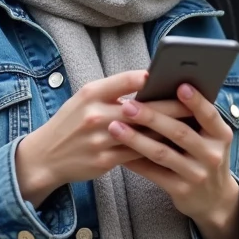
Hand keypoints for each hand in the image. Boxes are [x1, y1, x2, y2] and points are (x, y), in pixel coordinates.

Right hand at [14, 70, 189, 206]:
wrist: (44, 157)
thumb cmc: (70, 124)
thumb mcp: (83, 99)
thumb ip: (112, 91)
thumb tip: (147, 83)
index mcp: (90, 93)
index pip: (127, 80)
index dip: (153, 79)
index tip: (174, 77)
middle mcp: (95, 114)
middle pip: (142, 108)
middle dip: (171, 107)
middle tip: (193, 104)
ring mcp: (100, 139)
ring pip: (143, 134)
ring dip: (168, 131)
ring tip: (190, 126)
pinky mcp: (105, 161)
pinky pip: (138, 154)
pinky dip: (156, 149)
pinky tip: (172, 147)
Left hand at [108, 83, 238, 238]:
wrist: (214, 199)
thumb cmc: (204, 156)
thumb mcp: (210, 138)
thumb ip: (193, 119)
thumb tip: (160, 91)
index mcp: (221, 135)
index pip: (209, 115)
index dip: (196, 101)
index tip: (180, 86)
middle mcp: (212, 155)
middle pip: (179, 132)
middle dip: (151, 117)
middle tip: (127, 105)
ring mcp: (197, 174)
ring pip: (162, 153)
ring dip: (136, 139)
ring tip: (115, 127)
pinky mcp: (181, 190)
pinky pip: (153, 173)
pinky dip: (134, 161)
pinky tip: (117, 150)